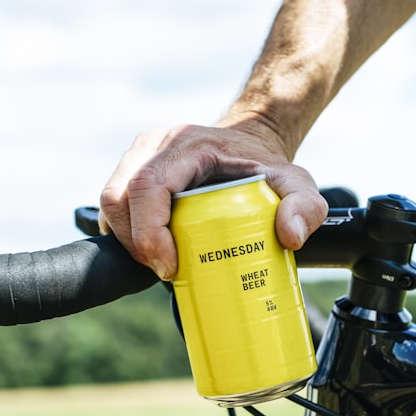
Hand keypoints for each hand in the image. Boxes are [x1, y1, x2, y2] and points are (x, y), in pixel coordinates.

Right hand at [100, 122, 326, 279]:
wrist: (250, 145)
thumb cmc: (266, 166)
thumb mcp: (296, 183)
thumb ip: (305, 206)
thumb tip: (288, 236)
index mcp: (185, 144)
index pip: (148, 186)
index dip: (149, 232)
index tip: (170, 267)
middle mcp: (153, 145)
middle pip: (119, 196)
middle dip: (135, 243)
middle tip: (167, 271)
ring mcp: (137, 158)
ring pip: (110, 203)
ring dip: (128, 241)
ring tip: (162, 263)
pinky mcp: (131, 174)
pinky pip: (115, 208)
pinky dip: (127, 235)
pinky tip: (153, 251)